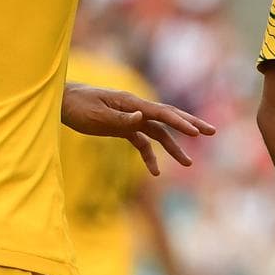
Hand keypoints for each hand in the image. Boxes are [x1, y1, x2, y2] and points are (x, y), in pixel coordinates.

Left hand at [60, 83, 215, 175]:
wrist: (62, 102)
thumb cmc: (78, 106)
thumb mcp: (97, 115)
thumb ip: (120, 118)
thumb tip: (141, 118)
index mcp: (132, 103)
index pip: (162, 113)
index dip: (181, 123)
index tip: (197, 133)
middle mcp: (136, 109)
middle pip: (168, 117)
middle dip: (190, 124)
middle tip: (211, 131)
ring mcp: (130, 118)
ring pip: (158, 132)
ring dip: (173, 147)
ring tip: (188, 164)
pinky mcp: (123, 127)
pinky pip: (142, 142)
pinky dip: (150, 156)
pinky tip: (155, 172)